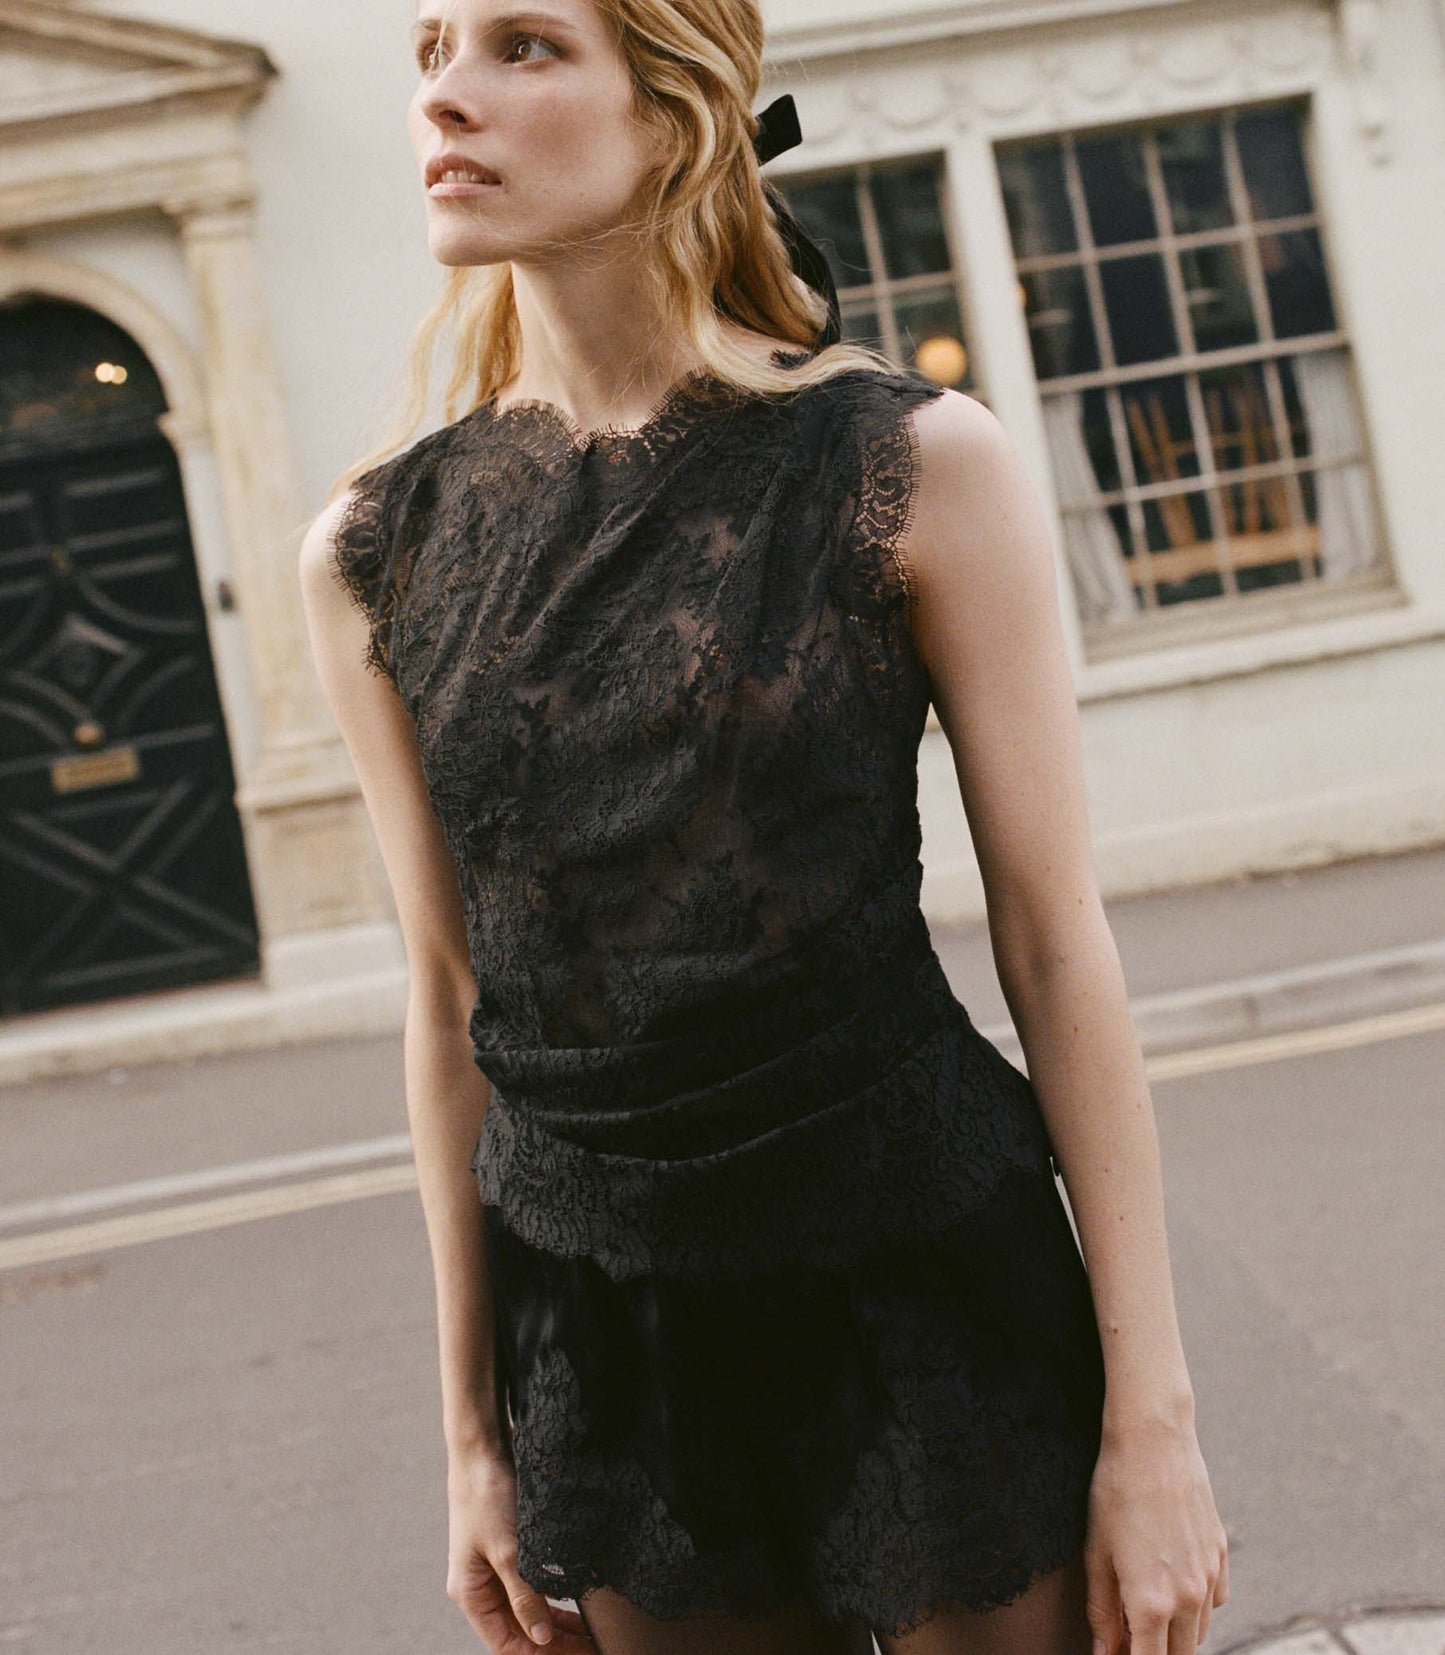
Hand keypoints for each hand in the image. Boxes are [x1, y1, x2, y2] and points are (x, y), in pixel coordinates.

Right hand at [446, 1441, 595, 1651]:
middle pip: (518, 1630)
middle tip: (592, 1647)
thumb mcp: (509, 1551)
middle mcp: (480, 1586)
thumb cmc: (487, 1497)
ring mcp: (494, 1568)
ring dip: (556, 1624)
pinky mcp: (508, 1549)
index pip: (506, 1644)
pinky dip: (552, 1599)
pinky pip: (530, 1586)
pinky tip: (576, 1605)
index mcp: (470, 1593)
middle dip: (554, 1643)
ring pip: (527, 1609)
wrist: (482, 1449)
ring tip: (590, 1633)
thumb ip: (525, 1596)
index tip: (578, 1653)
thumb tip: (540, 1638)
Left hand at [1084, 1411, 1229, 1654]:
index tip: (1119, 1652)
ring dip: (1176, 1634)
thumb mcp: (1096, 1553)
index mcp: (1151, 1603)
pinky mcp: (1221, 1555)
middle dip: (1155, 1653)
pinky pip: (1216, 1601)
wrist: (1153, 1441)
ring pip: (1200, 1632)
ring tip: (1145, 1611)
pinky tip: (1173, 1586)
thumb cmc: (1114, 1492)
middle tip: (1127, 1636)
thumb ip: (1102, 1611)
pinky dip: (1197, 1607)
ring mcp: (1209, 1576)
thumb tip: (1104, 1652)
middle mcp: (1188, 1598)